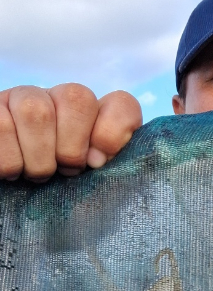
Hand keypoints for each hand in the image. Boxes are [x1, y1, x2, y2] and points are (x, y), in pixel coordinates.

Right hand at [0, 84, 141, 181]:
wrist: (9, 191)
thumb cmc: (49, 193)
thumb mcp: (83, 185)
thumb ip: (102, 169)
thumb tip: (97, 159)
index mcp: (91, 119)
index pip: (121, 105)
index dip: (114, 132)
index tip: (97, 164)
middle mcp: (58, 100)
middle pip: (77, 97)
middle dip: (72, 147)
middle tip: (63, 171)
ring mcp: (22, 99)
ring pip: (36, 110)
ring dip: (38, 158)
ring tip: (33, 175)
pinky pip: (1, 126)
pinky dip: (10, 160)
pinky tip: (11, 172)